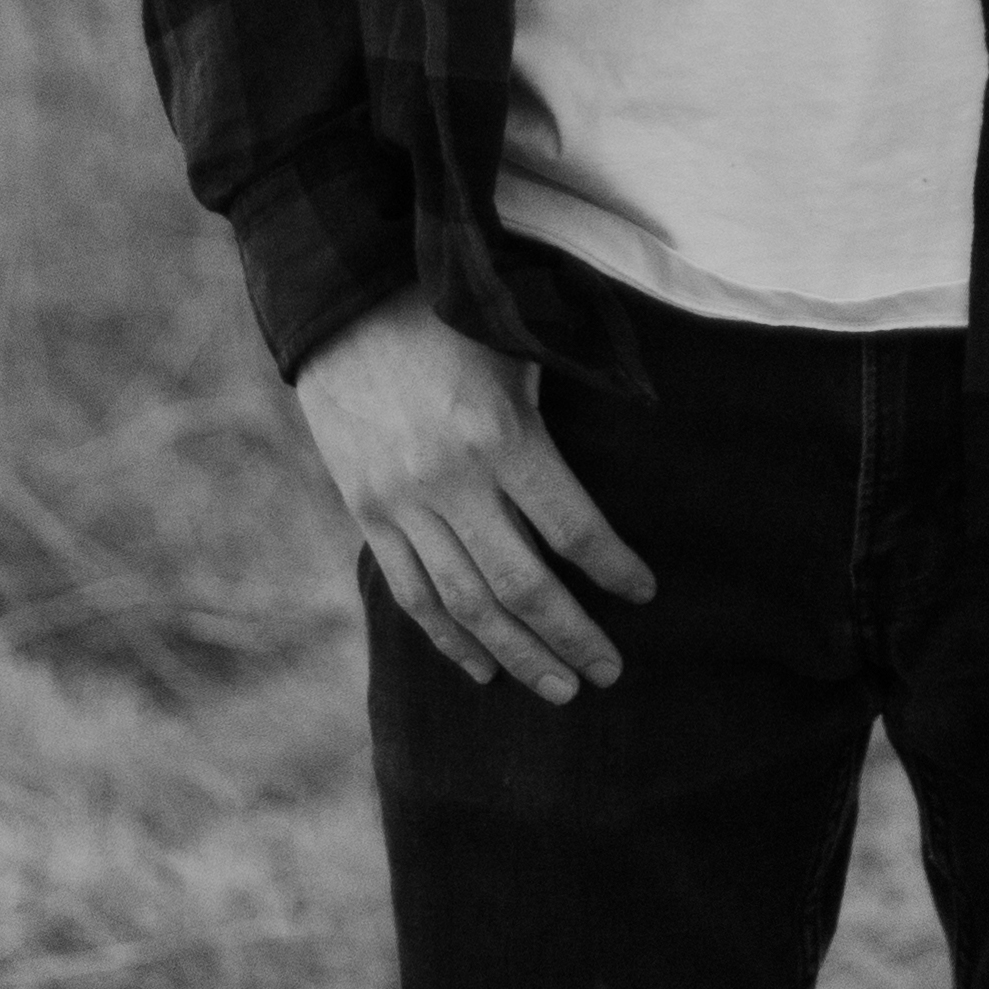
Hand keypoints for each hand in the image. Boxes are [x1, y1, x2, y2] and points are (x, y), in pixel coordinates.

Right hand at [290, 287, 655, 701]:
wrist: (344, 299)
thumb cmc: (449, 314)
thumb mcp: (518, 349)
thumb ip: (554, 421)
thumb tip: (604, 482)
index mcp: (500, 435)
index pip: (572, 528)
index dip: (614, 568)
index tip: (644, 593)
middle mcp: (449, 481)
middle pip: (522, 585)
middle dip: (571, 636)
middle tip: (609, 673)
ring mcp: (401, 503)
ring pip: (466, 604)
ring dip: (516, 654)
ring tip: (559, 689)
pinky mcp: (366, 512)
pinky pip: (411, 594)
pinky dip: (448, 639)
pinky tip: (481, 670)